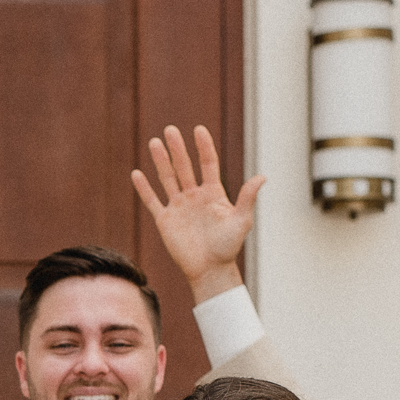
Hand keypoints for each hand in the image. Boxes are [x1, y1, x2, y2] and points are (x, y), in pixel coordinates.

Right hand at [131, 124, 264, 302]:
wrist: (210, 269)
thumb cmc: (228, 247)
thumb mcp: (241, 221)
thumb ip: (248, 198)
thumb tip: (262, 177)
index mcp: (212, 193)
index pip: (207, 163)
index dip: (203, 146)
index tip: (199, 130)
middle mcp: (194, 195)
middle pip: (184, 166)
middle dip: (177, 149)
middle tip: (170, 130)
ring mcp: (178, 206)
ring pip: (167, 178)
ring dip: (160, 161)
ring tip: (154, 142)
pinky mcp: (165, 220)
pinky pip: (152, 201)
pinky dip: (144, 189)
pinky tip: (136, 174)